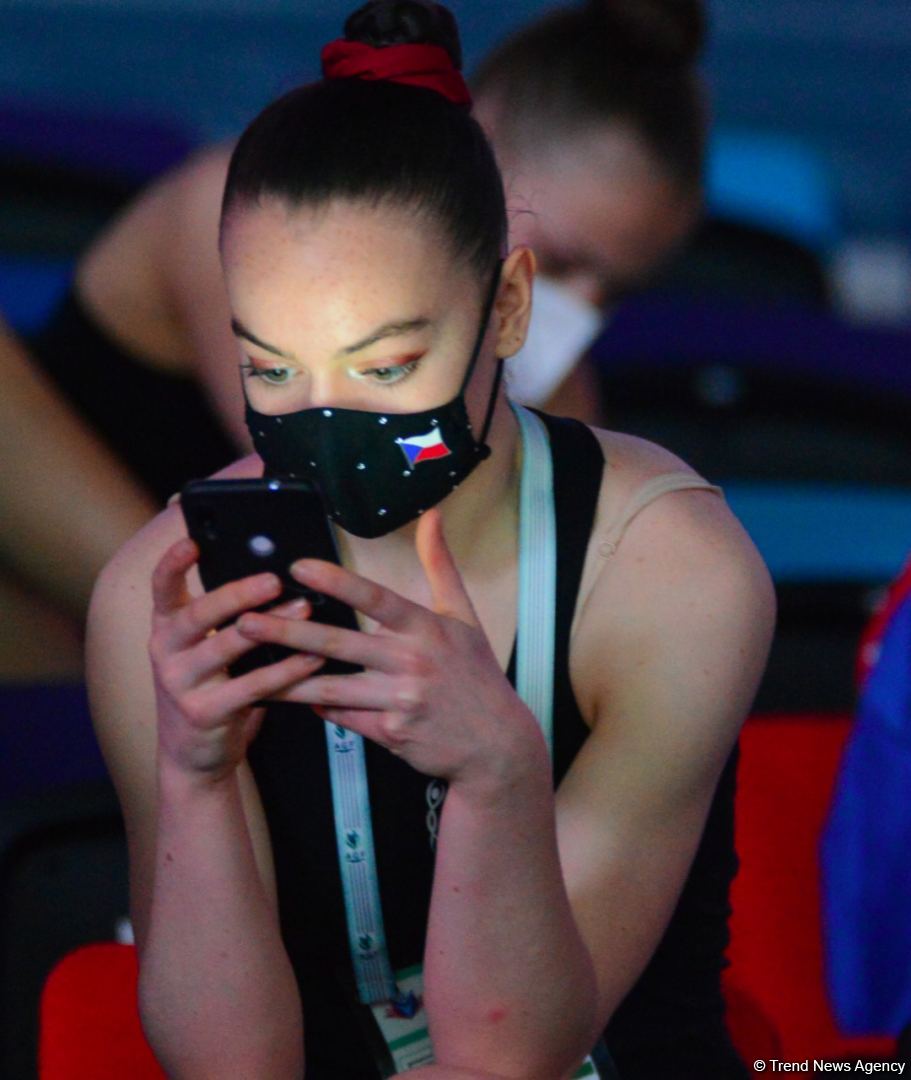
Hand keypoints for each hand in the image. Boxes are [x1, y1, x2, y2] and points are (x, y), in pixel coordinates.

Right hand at [148, 537, 324, 783]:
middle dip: (237, 593)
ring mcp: (180, 685)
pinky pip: (251, 686)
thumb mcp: (203, 651)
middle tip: (275, 579)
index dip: (173, 563)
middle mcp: (165, 652)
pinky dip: (285, 670)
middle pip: (198, 614)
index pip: (161, 589)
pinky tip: (312, 658)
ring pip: (227, 647)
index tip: (192, 540)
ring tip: (304, 608)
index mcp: (166, 629)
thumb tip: (271, 575)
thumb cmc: (209, 688)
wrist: (193, 756)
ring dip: (270, 626)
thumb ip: (222, 620)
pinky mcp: (204, 713)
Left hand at [236, 509, 546, 791]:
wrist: (495, 744)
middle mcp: (411, 662)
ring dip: (287, 678)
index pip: (375, 599)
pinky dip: (316, 707)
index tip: (298, 567)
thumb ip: (440, 565)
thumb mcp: (464, 617)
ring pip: (331, 686)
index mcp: (427, 628)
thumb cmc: (477, 676)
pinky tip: (289, 697)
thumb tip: (433, 517)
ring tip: (249, 669)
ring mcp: (399, 700)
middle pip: (339, 643)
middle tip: (245, 621)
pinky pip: (343, 716)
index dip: (336, 582)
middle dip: (287, 632)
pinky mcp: (390, 733)